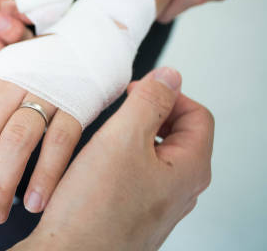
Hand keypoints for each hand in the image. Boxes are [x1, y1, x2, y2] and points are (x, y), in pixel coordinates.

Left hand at [0, 70, 82, 223]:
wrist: (90, 45)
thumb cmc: (39, 63)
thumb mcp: (2, 64)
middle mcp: (13, 81)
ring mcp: (45, 92)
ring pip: (16, 141)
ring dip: (1, 184)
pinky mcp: (76, 105)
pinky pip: (59, 143)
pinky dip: (45, 176)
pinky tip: (34, 203)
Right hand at [12, 67, 213, 250]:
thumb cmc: (93, 208)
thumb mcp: (123, 138)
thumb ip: (150, 101)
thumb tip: (170, 77)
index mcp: (190, 169)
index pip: (197, 114)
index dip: (167, 95)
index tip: (135, 93)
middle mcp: (180, 190)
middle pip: (178, 134)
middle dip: (148, 114)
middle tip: (118, 111)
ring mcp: (158, 204)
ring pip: (153, 154)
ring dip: (131, 137)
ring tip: (104, 136)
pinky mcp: (135, 213)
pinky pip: (136, 175)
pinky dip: (120, 160)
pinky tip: (95, 165)